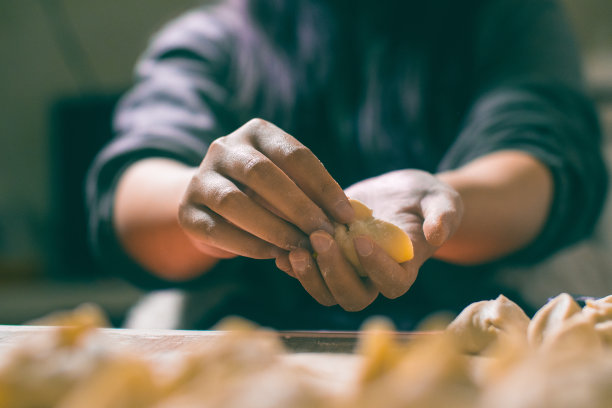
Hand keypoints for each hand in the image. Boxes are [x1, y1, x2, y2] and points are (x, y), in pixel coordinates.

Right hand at [178, 118, 354, 263]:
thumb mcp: (288, 181)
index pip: (294, 154)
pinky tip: (272, 254)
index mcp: (256, 132)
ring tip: (299, 247)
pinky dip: (248, 244)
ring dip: (272, 227)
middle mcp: (224, 147)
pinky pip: (217, 229)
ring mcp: (200, 177)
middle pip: (261, 173)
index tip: (345, 216)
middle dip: (297, 207)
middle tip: (322, 234)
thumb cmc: (265, 192)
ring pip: (234, 201)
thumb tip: (347, 217)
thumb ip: (311, 192)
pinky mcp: (187, 210)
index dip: (324, 186)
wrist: (213, 202)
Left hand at [287, 170, 462, 310]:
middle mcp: (374, 278)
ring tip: (294, 249)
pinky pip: (308, 273)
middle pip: (352, 297)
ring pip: (326, 292)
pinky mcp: (328, 260)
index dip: (377, 269)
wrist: (399, 195)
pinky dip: (293, 265)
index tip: (362, 240)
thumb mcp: (441, 200)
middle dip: (334, 272)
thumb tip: (437, 234)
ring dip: (309, 276)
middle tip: (321, 238)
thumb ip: (443, 216)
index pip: (393, 284)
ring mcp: (349, 272)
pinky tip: (280, 247)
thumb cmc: (425, 199)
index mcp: (405, 268)